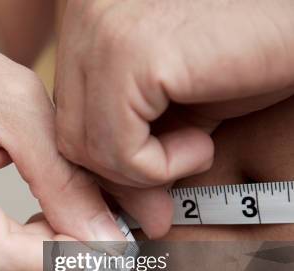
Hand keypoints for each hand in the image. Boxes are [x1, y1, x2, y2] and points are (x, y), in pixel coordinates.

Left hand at [55, 0, 293, 235]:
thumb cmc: (249, 50)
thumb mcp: (175, 104)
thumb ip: (133, 143)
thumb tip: (119, 208)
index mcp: (86, 16)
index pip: (64, 112)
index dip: (102, 159)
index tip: (142, 190)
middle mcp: (82, 13)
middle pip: (65, 131)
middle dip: (116, 176)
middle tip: (163, 195)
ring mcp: (101, 32)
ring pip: (83, 147)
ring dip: (143, 172)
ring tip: (198, 147)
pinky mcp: (130, 56)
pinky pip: (116, 149)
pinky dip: (158, 167)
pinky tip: (201, 143)